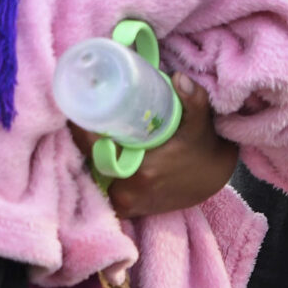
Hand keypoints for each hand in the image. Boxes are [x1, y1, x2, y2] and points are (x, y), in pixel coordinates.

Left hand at [69, 75, 237, 218]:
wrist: (212, 177)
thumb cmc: (202, 148)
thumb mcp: (200, 122)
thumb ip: (193, 99)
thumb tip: (178, 78)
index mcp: (141, 173)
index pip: (93, 148)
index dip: (80, 127)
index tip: (75, 106)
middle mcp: (129, 193)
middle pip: (89, 160)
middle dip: (84, 137)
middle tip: (84, 108)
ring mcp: (126, 204)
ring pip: (94, 173)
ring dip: (91, 152)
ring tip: (91, 124)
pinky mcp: (127, 208)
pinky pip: (102, 184)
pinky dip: (99, 167)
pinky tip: (100, 146)